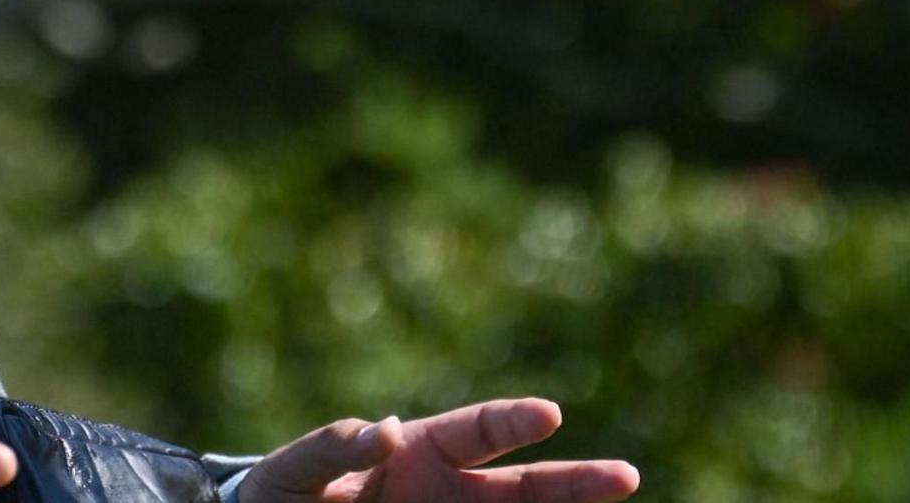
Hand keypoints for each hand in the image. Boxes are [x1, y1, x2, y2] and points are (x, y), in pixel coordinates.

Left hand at [242, 400, 640, 502]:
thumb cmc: (284, 495)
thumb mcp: (293, 469)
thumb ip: (334, 446)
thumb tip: (389, 429)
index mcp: (417, 452)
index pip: (476, 430)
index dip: (512, 419)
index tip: (547, 415)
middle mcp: (448, 493)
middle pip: (525, 487)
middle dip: (575, 483)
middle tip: (625, 478)